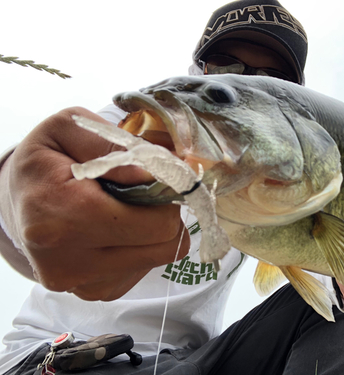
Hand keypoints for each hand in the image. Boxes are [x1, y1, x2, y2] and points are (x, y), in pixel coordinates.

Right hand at [0, 107, 189, 300]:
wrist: (15, 201)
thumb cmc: (44, 161)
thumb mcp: (69, 128)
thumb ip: (113, 147)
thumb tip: (153, 175)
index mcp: (62, 216)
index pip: (156, 224)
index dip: (167, 197)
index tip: (157, 178)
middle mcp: (69, 261)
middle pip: (164, 245)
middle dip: (164, 214)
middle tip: (144, 193)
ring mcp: (82, 283)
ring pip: (158, 257)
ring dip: (151, 231)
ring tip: (123, 209)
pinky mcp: (94, 291)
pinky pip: (143, 269)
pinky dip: (138, 246)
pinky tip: (115, 229)